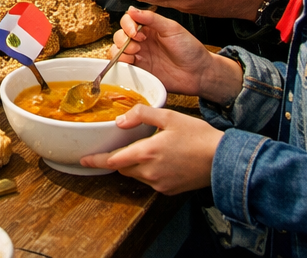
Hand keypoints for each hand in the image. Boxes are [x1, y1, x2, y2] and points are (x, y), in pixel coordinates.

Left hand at [80, 107, 222, 192]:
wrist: (223, 160)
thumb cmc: (197, 135)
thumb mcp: (168, 116)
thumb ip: (141, 115)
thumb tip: (120, 121)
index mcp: (146, 153)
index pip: (112, 161)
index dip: (96, 161)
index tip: (83, 159)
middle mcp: (150, 172)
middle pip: (122, 168)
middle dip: (117, 158)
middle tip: (117, 146)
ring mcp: (160, 184)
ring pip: (136, 175)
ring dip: (133, 164)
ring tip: (142, 148)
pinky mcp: (170, 190)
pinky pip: (150, 181)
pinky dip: (147, 171)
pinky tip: (159, 158)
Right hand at [112, 7, 242, 100]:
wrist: (199, 74)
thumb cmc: (190, 49)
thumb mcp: (172, 29)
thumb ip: (151, 18)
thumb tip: (131, 9)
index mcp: (148, 28)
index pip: (127, 21)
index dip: (127, 25)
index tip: (136, 32)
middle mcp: (141, 41)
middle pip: (118, 35)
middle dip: (123, 39)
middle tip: (138, 45)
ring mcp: (139, 57)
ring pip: (116, 50)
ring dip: (121, 51)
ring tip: (135, 54)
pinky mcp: (140, 72)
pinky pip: (122, 66)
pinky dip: (122, 64)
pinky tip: (134, 63)